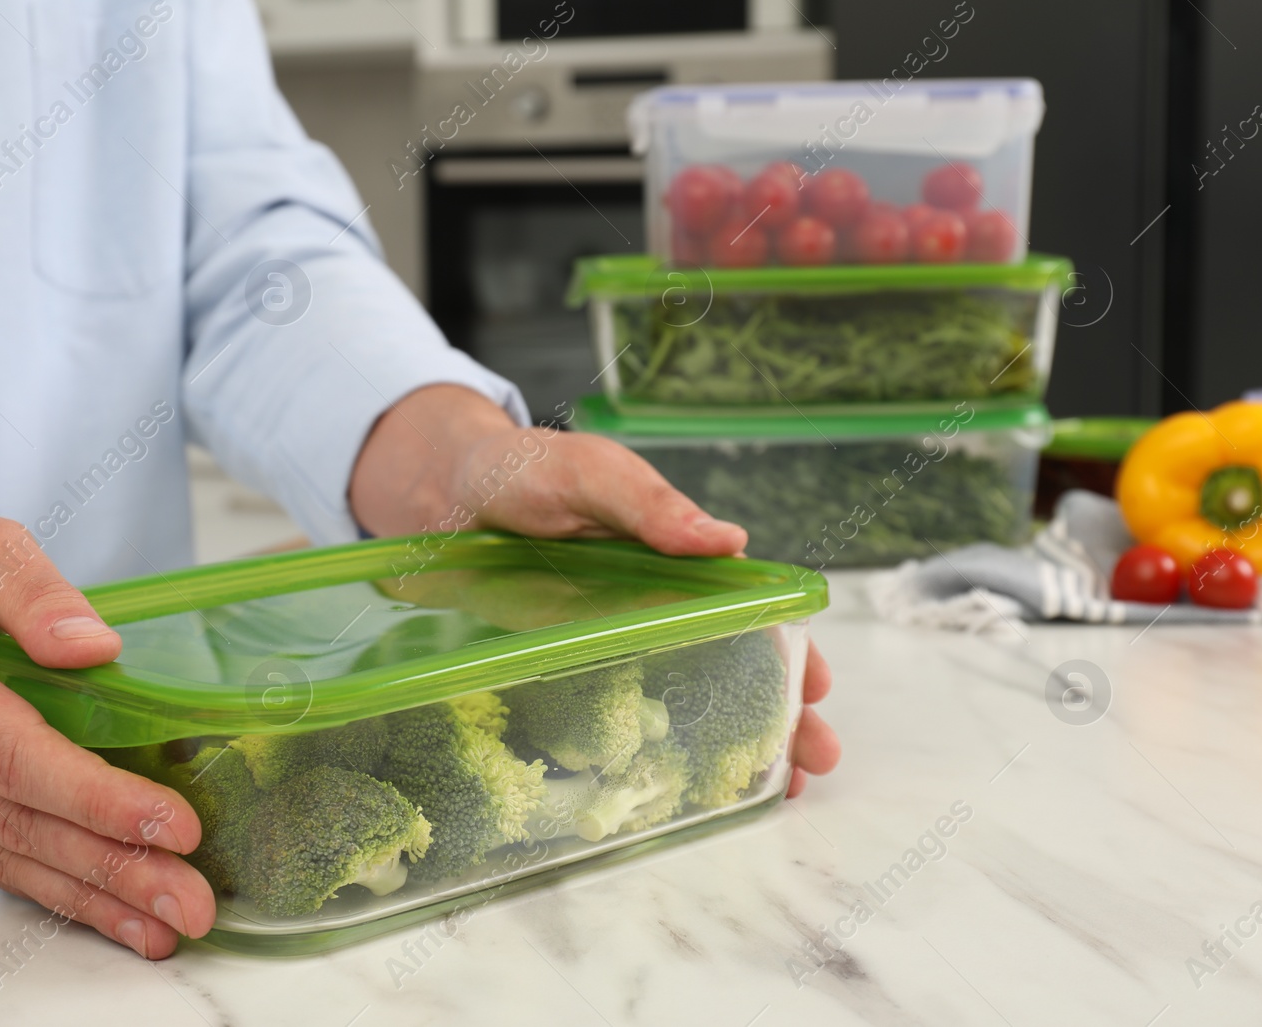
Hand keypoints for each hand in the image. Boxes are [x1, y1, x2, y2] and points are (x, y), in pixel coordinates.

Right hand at [0, 431, 212, 958]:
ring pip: (5, 856)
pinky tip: (107, 914)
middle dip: (114, 870)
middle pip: (19, 824)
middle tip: (193, 903)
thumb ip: (35, 590)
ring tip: (166, 928)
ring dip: (91, 899)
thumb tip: (98, 648)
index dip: (98, 798)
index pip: (17, 755)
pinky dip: (50, 891)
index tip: (174, 825)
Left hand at [349, 385, 840, 795]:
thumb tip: (730, 540)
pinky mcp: (561, 665)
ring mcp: (608, 642)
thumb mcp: (591, 474)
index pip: (749, 608)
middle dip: (779, 714)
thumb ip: (649, 507)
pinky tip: (672, 788)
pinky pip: (610, 713)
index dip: (789, 649)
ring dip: (728, 742)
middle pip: (730, 664)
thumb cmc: (527, 470)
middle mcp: (652, 606)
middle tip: (812, 764)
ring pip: (680, 697)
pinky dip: (646, 750)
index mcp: (674, 557)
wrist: (442, 490)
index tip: (819, 689)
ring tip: (772, 792)